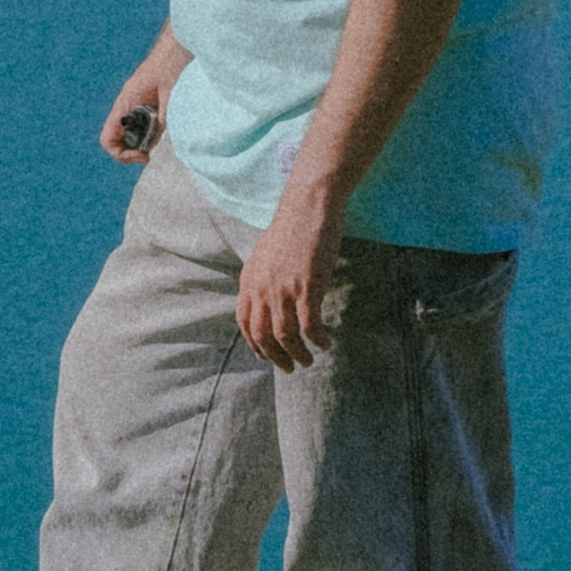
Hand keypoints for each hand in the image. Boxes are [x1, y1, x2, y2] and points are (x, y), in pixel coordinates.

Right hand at [101, 33, 186, 163]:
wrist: (181, 40)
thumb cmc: (173, 60)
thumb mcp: (171, 94)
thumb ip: (163, 118)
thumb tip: (157, 142)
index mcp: (126, 101)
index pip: (108, 138)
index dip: (121, 154)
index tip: (144, 156)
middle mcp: (128, 104)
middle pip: (119, 139)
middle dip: (133, 150)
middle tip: (152, 153)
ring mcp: (138, 103)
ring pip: (132, 132)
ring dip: (144, 140)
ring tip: (162, 138)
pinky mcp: (150, 100)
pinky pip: (145, 123)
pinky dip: (153, 130)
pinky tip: (168, 125)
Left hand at [235, 184, 343, 370]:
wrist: (309, 203)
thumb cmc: (294, 226)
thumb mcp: (268, 254)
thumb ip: (264, 277)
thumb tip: (270, 299)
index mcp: (250, 279)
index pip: (245, 322)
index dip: (255, 345)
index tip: (267, 356)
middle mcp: (262, 287)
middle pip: (262, 336)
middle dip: (276, 357)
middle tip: (291, 367)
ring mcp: (283, 288)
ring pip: (285, 336)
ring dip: (297, 354)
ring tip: (309, 360)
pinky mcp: (307, 286)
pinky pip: (310, 326)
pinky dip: (317, 340)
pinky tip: (326, 343)